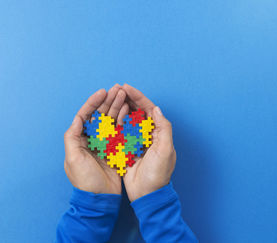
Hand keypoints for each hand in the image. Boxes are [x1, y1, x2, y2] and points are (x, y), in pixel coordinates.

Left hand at [63, 84, 126, 193]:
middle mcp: (92, 139)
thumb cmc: (85, 180)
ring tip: (125, 95)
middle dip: (108, 101)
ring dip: (117, 107)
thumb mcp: (73, 159)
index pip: (85, 115)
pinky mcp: (116, 148)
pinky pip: (120, 130)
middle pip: (100, 115)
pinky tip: (129, 111)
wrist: (100, 198)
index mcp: (80, 139)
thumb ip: (72, 137)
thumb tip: (77, 119)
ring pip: (111, 120)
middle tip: (118, 89)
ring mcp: (105, 143)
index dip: (93, 102)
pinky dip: (124, 119)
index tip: (103, 92)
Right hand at [121, 84, 176, 201]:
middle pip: (137, 111)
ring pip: (127, 119)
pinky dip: (114, 122)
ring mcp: (136, 140)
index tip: (127, 87)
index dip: (138, 97)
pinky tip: (107, 115)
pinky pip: (119, 131)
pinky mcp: (126, 148)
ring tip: (110, 97)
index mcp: (158, 131)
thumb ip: (163, 128)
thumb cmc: (159, 173)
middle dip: (127, 98)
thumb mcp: (165, 150)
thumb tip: (157, 109)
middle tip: (116, 88)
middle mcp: (147, 133)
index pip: (149, 109)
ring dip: (120, 107)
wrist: (147, 194)